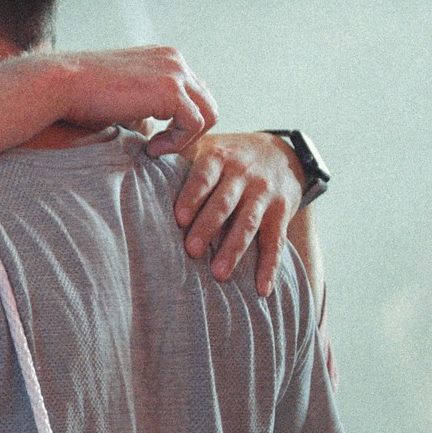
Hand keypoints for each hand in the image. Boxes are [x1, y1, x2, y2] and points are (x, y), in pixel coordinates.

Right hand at [54, 46, 215, 154]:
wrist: (61, 84)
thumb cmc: (82, 94)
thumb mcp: (122, 94)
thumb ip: (146, 105)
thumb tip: (155, 130)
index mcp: (164, 57)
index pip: (194, 92)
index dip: (181, 121)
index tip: (155, 138)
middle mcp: (175, 59)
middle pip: (206, 102)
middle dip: (188, 130)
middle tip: (160, 148)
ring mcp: (175, 73)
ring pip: (208, 114)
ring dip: (185, 138)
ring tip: (156, 149)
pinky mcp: (171, 92)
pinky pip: (195, 125)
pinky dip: (177, 142)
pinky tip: (152, 149)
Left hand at [173, 132, 302, 294]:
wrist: (280, 153)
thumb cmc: (229, 155)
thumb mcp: (206, 144)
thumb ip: (178, 147)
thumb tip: (149, 148)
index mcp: (219, 157)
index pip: (204, 176)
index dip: (192, 196)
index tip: (179, 218)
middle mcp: (243, 174)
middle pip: (225, 203)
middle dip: (208, 227)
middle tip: (191, 251)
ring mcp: (264, 194)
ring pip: (248, 224)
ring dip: (234, 250)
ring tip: (219, 274)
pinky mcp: (282, 212)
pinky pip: (276, 241)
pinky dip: (270, 267)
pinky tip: (262, 289)